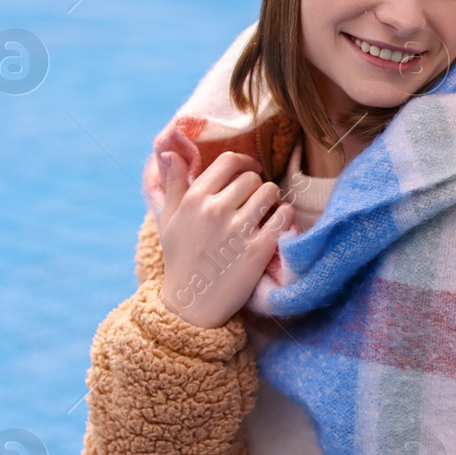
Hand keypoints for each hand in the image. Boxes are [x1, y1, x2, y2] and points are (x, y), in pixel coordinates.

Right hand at [156, 150, 293, 328]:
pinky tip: (278, 223)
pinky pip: (284, 216)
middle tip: (256, 200)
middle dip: (257, 186)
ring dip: (272, 199)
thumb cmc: (181, 259)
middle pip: (252, 177)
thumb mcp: (170, 220)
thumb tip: (170, 150)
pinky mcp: (258, 250)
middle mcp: (215, 210)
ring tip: (266, 211)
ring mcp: (237, 230)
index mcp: (194, 199)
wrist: (191, 304)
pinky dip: (285, 216)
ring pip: (270, 192)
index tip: (249, 172)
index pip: (229, 162)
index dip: (244, 163)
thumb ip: (173, 184)